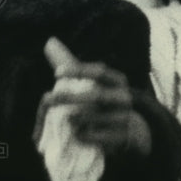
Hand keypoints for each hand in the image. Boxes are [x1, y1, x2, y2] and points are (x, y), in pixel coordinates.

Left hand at [37, 37, 151, 158]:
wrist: (131, 131)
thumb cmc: (103, 101)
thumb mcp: (90, 81)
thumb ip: (71, 65)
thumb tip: (50, 42)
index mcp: (117, 80)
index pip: (99, 71)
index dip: (79, 70)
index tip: (56, 72)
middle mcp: (124, 97)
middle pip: (98, 95)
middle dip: (72, 97)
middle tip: (49, 98)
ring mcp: (127, 118)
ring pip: (103, 117)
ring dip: (82, 117)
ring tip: (66, 117)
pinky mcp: (125, 137)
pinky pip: (107, 137)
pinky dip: (91, 135)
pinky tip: (77, 134)